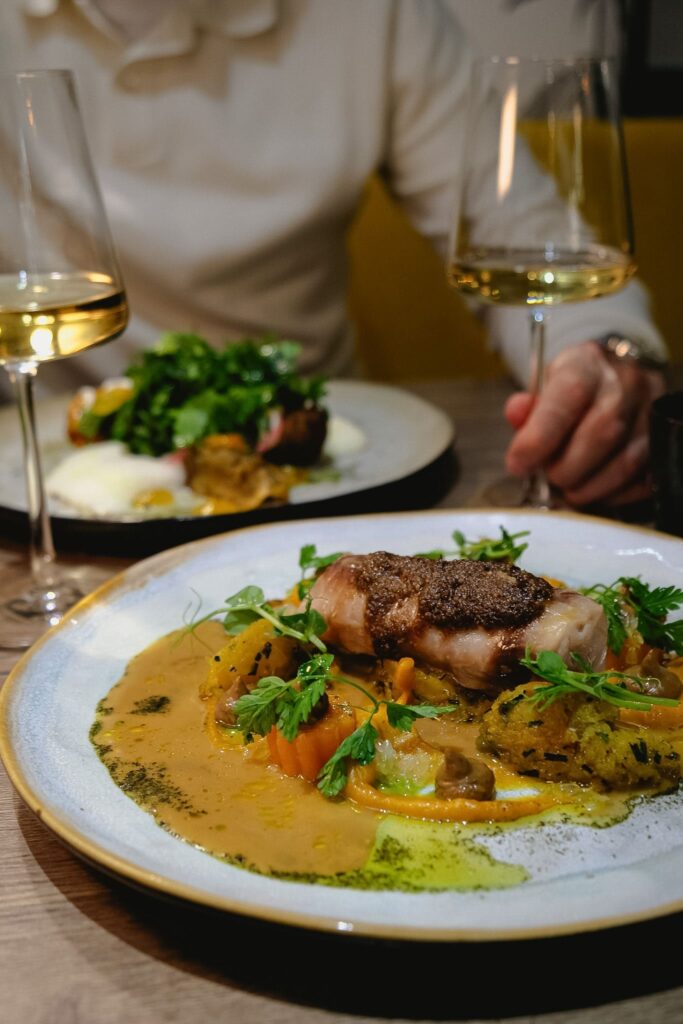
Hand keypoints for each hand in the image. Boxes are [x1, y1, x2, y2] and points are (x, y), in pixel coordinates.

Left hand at [504, 340, 665, 506]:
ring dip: (588, 487)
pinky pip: (643, 479)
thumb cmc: (574, 387)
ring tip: (567, 488)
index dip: (539, 436)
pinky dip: (613, 494)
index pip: (569, 395)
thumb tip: (516, 415)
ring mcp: (652, 413)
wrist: (617, 376)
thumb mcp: (544, 386)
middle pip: (600, 434)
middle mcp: (628, 384)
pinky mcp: (665, 440)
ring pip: (624, 462)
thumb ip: (527, 406)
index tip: (517, 464)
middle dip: (565, 468)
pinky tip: (594, 489)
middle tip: (548, 476)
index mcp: (589, 363)